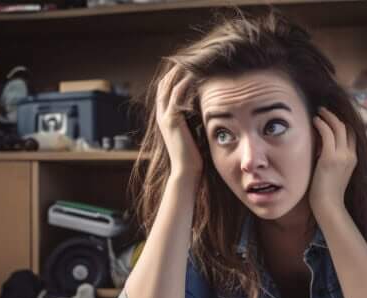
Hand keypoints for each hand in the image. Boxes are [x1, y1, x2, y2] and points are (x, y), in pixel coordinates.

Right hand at [155, 65, 202, 182]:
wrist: (187, 171)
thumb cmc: (194, 155)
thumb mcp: (193, 131)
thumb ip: (194, 118)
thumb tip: (205, 106)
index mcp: (165, 117)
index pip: (166, 89)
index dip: (174, 76)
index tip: (189, 65)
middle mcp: (162, 115)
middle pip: (164, 83)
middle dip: (176, 69)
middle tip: (191, 57)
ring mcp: (165, 117)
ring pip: (169, 87)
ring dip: (180, 73)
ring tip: (194, 61)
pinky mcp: (172, 121)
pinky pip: (176, 97)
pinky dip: (185, 85)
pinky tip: (196, 76)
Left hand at [310, 107, 356, 216]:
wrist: (329, 206)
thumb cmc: (327, 194)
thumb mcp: (334, 172)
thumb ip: (331, 159)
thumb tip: (320, 148)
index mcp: (353, 159)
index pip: (352, 134)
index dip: (343, 123)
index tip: (331, 118)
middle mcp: (350, 155)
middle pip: (346, 127)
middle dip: (335, 116)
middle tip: (323, 110)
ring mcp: (342, 156)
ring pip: (338, 127)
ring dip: (328, 116)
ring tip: (318, 112)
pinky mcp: (330, 158)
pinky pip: (327, 133)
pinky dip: (321, 124)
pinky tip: (314, 121)